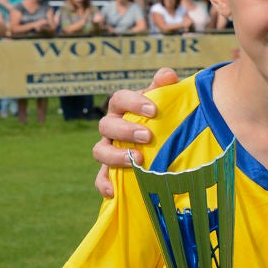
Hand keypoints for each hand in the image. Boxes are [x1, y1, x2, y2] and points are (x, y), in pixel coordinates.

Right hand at [93, 67, 179, 195]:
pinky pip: (101, 178)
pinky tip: (114, 191)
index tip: (153, 111)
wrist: (164, 142)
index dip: (133, 103)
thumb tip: (167, 76)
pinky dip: (105, 184)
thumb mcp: (165, 101)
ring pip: (100, 151)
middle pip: (107, 125)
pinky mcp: (111, 170)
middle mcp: (112, 127)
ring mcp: (109, 148)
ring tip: (138, 160)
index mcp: (123, 107)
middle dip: (126, 131)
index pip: (120, 99)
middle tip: (148, 136)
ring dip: (116, 156)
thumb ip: (165, 88)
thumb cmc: (162, 118)